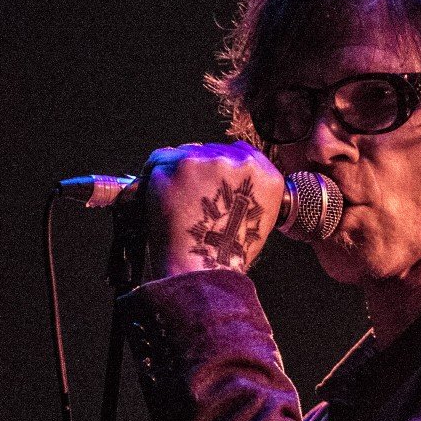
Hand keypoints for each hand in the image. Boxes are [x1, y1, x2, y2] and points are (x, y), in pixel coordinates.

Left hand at [139, 141, 286, 278]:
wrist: (203, 270)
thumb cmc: (226, 255)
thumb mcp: (255, 219)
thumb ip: (246, 191)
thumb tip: (225, 180)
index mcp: (265, 174)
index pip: (239, 153)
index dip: (221, 169)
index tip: (210, 183)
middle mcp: (239, 161)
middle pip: (211, 150)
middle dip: (199, 171)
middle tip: (190, 200)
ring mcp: (207, 161)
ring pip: (185, 153)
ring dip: (178, 172)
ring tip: (176, 203)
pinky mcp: (177, 166)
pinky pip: (160, 159)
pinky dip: (155, 176)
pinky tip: (159, 196)